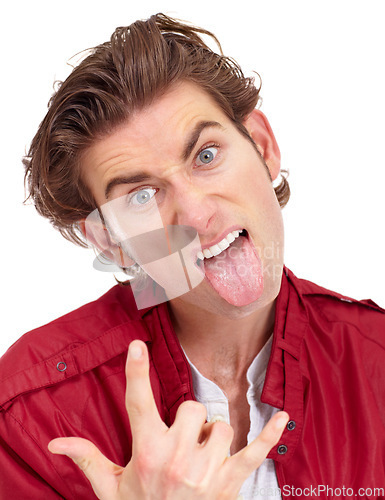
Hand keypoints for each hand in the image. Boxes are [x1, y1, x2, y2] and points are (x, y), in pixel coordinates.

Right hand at [49, 340, 288, 498]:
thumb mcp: (110, 489)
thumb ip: (87, 459)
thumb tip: (55, 444)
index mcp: (147, 454)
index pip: (138, 403)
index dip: (136, 372)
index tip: (137, 344)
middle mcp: (178, 458)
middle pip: (192, 408)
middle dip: (188, 420)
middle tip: (180, 441)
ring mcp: (208, 469)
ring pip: (222, 425)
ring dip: (213, 436)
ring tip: (200, 457)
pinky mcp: (231, 481)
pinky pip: (256, 452)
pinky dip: (271, 435)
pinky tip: (283, 417)